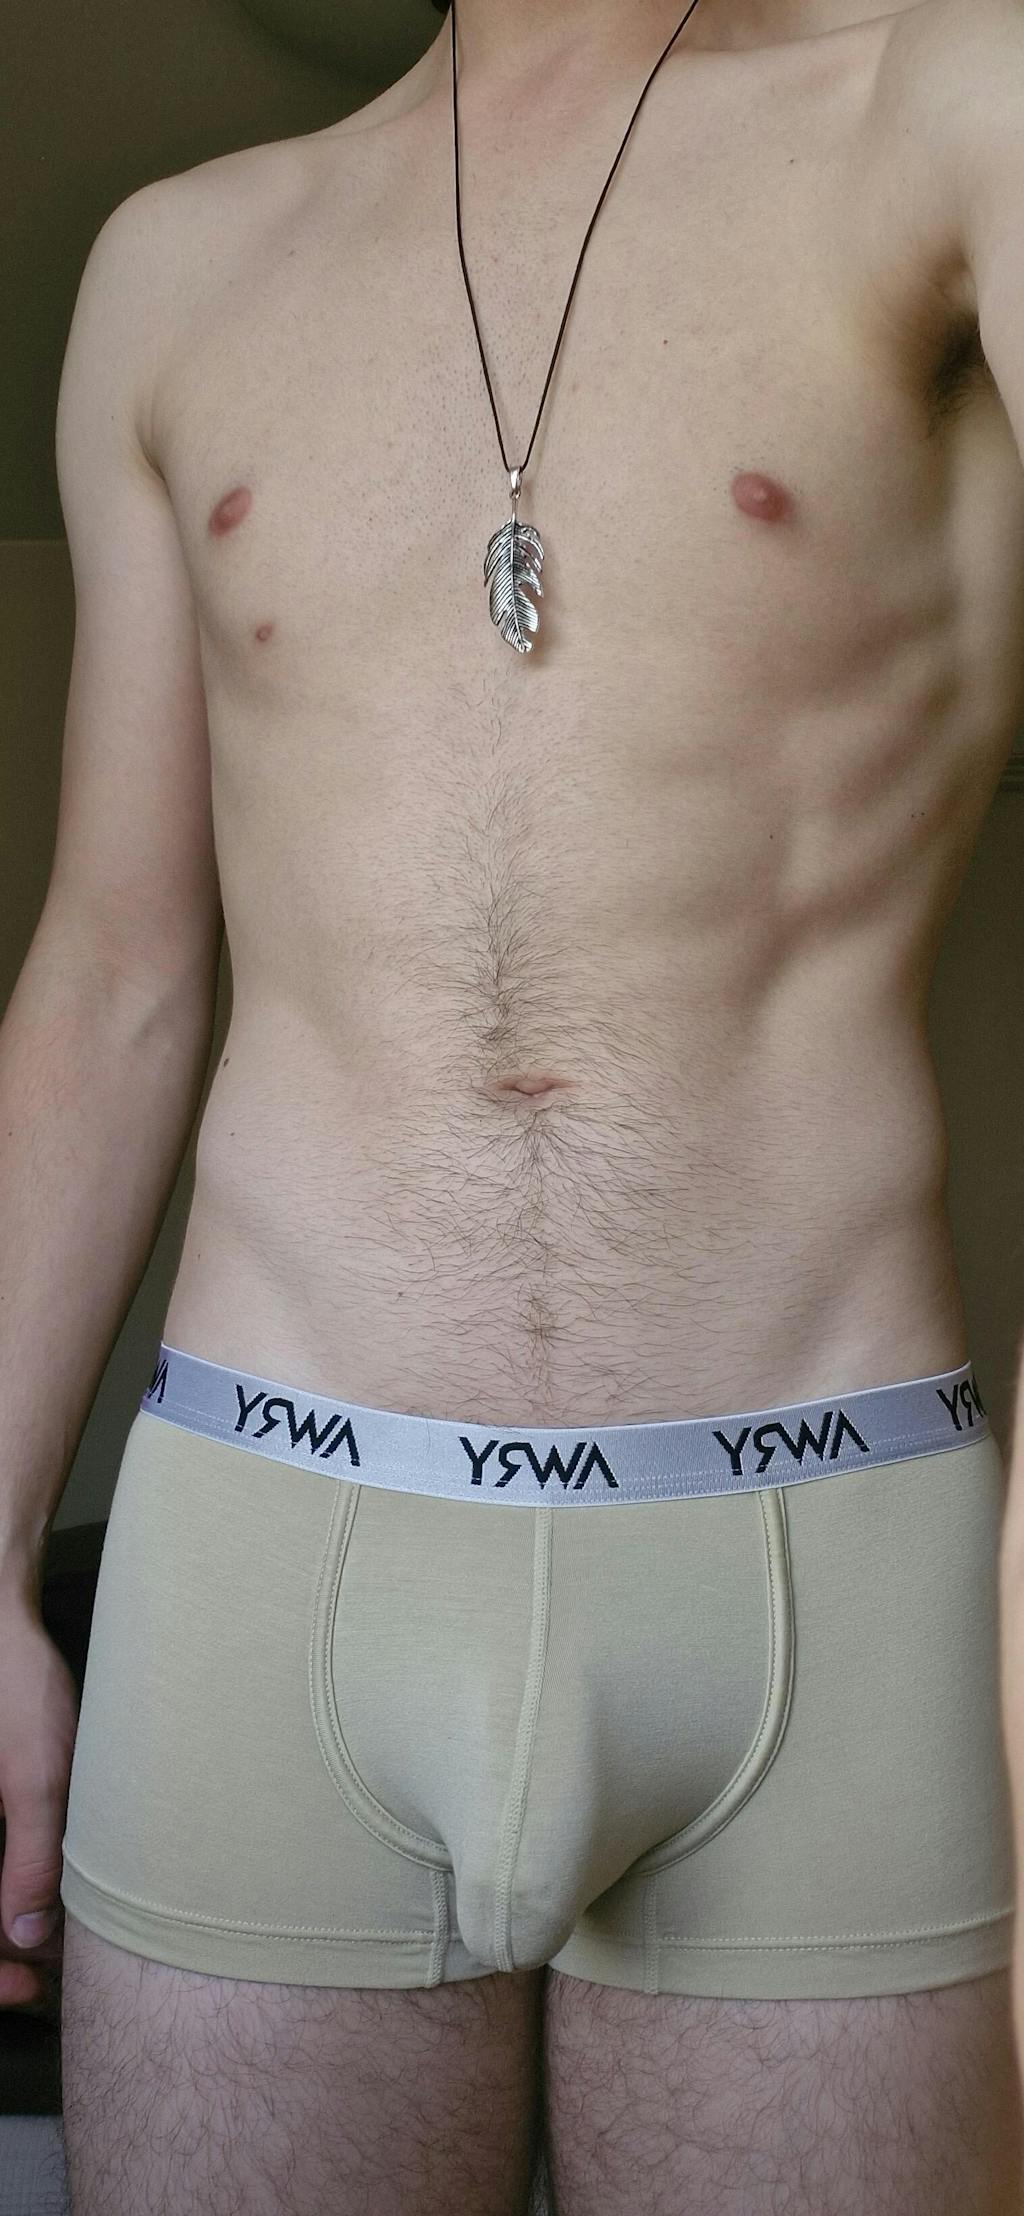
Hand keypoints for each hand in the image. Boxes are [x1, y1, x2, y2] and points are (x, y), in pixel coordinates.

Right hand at [0, 1596, 79, 2019]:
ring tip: (50, 1944)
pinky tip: (38, 1899)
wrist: (1, 1620)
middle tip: (42, 1977)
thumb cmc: (16, 1687)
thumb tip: (28, 1939)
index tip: (26, 1989)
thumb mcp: (37, 1778)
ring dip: (0, 1926)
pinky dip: (2, 1888)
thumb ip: (31, 1862)